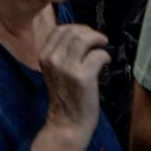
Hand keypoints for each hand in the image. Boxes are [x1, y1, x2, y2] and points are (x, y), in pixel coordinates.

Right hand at [39, 24, 109, 139]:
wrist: (67, 123)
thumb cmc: (65, 98)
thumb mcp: (54, 72)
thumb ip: (61, 54)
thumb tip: (80, 37)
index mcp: (44, 56)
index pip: (60, 29)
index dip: (77, 28)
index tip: (87, 33)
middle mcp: (53, 59)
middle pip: (73, 31)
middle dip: (90, 32)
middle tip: (100, 39)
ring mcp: (67, 68)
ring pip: (84, 39)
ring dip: (98, 40)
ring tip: (103, 46)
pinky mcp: (83, 77)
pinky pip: (97, 55)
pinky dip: (105, 55)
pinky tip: (106, 61)